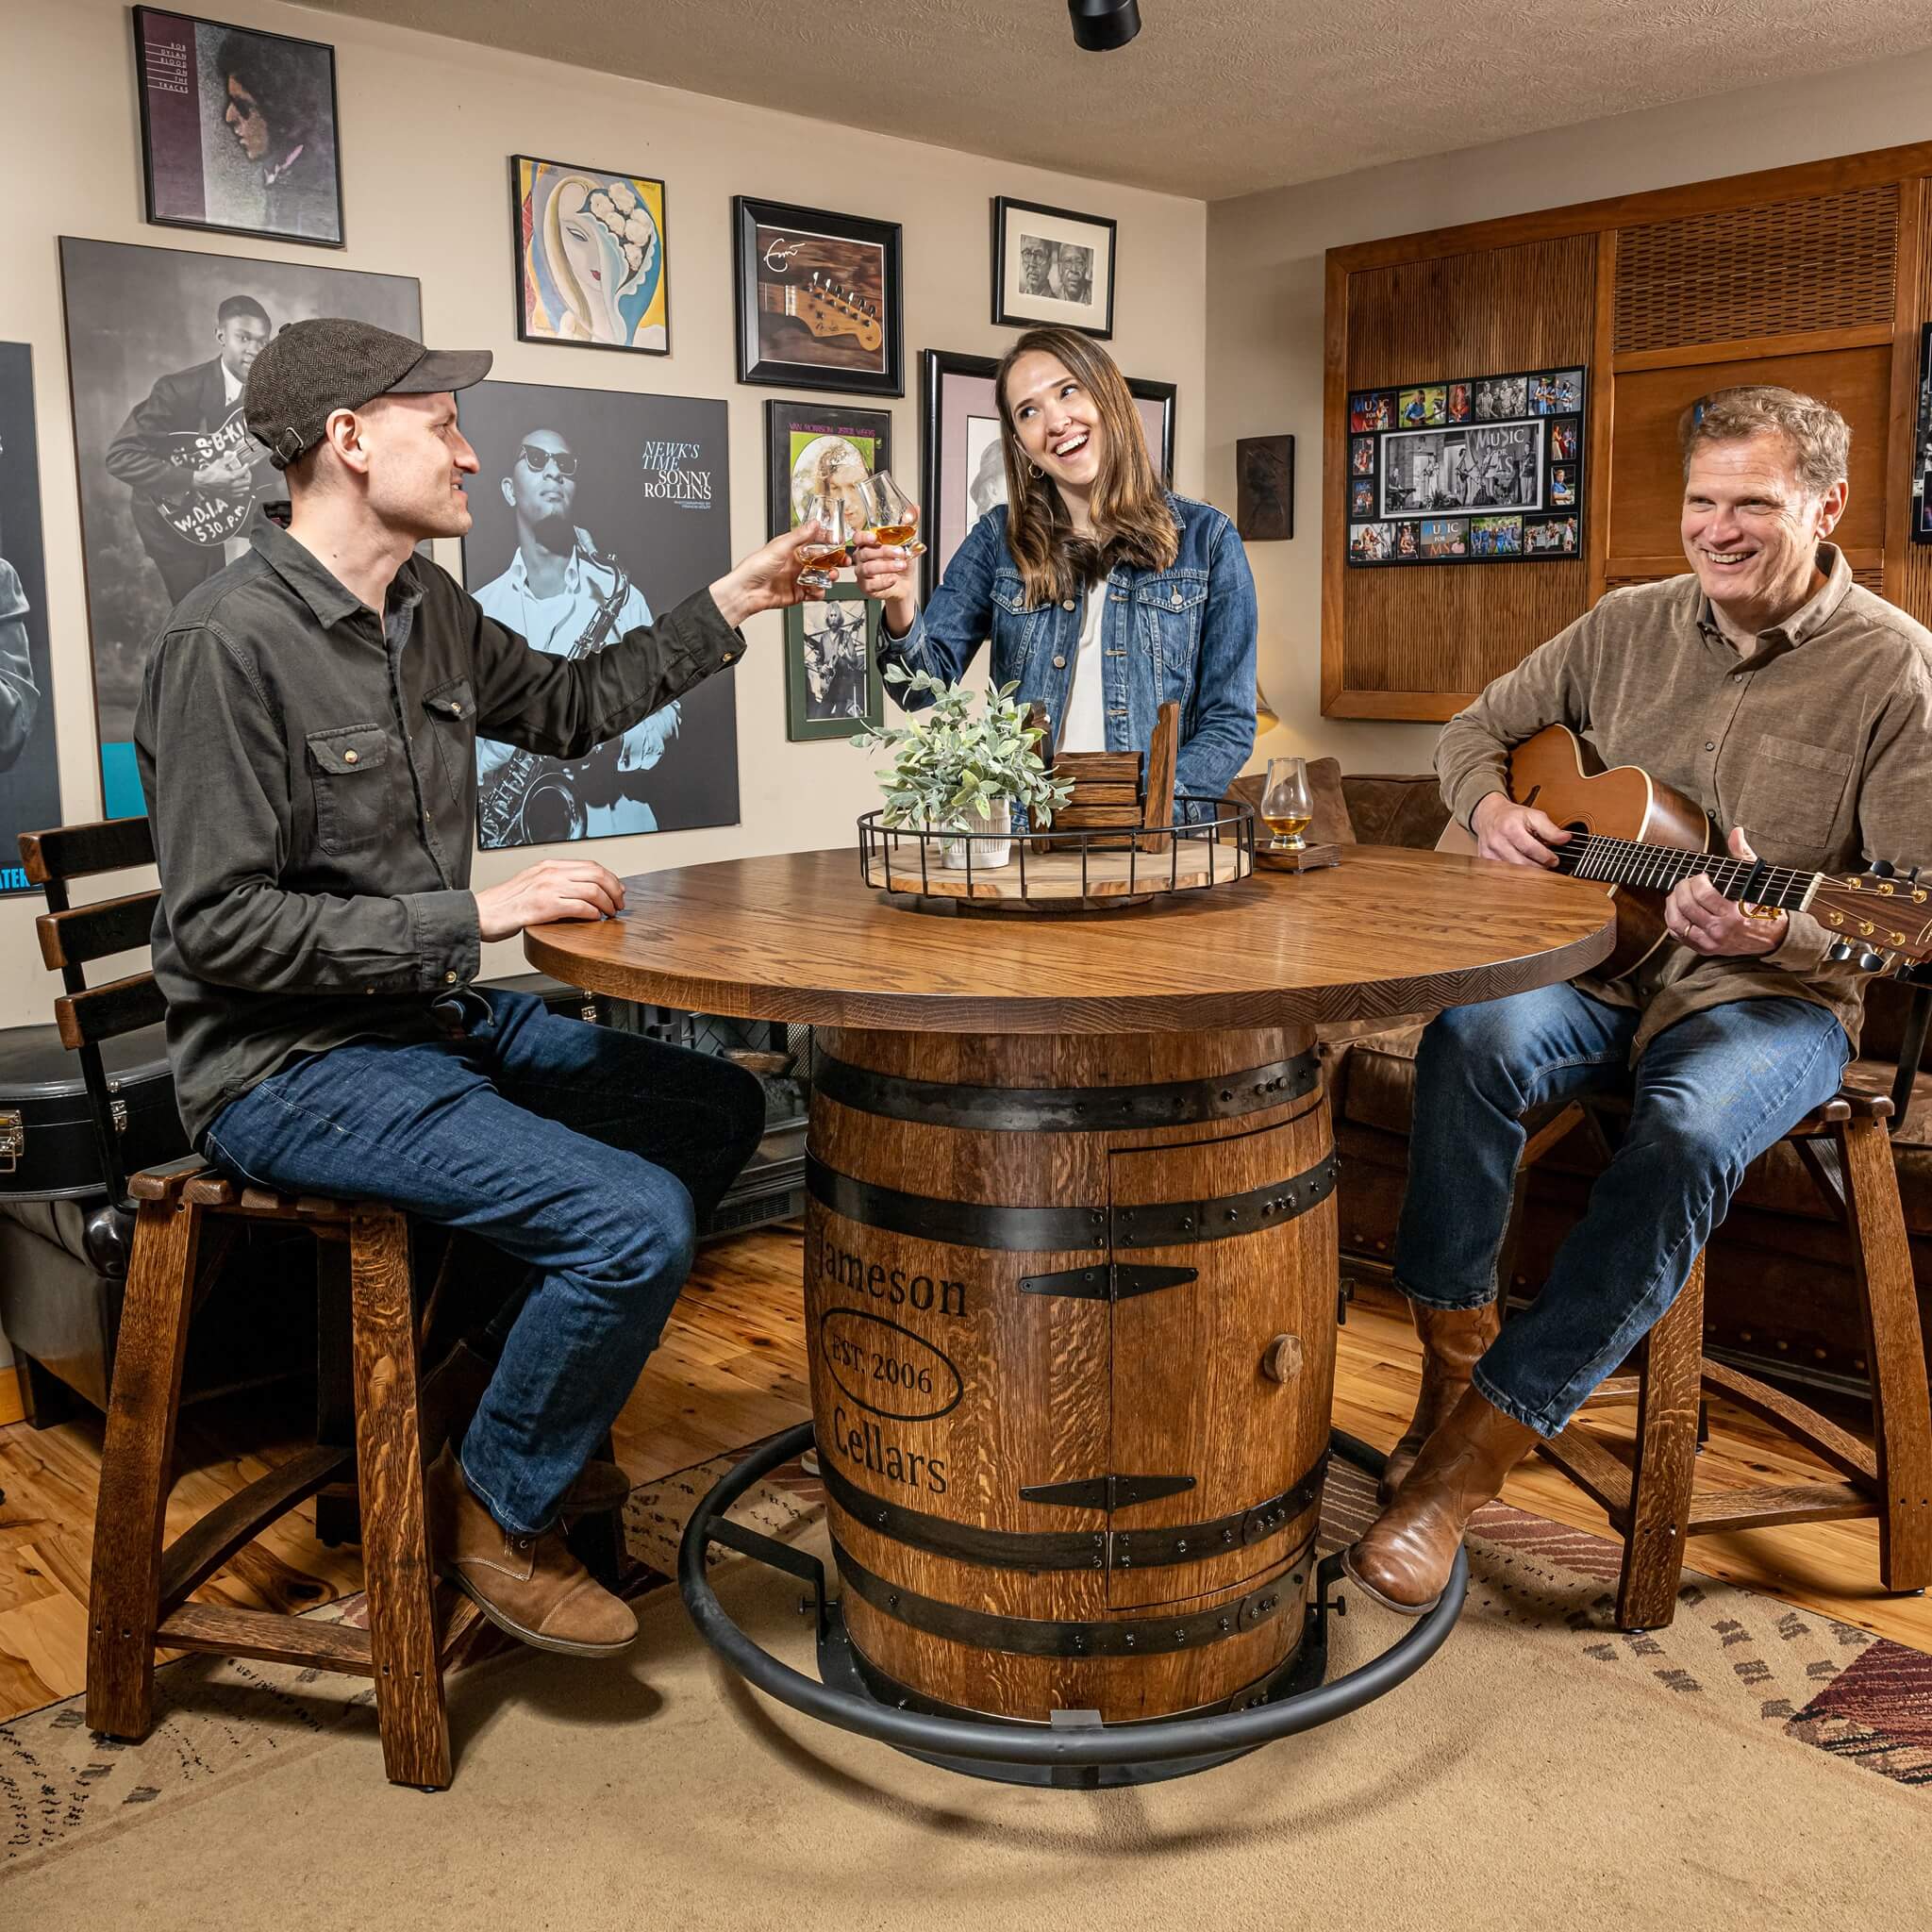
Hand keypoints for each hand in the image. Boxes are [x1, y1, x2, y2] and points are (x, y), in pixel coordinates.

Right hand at [192, 454, 250, 496]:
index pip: (244, 472)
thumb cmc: (208, 474)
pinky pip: (239, 494)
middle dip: (248, 476)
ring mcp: (230, 490)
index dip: (246, 467)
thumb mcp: (218, 463)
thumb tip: (233, 455)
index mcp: (231, 477)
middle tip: (246, 472)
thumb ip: (227, 459)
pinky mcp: (228, 494)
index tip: (246, 465)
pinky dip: (241, 490)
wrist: (202, 481)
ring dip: (245, 483)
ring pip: (245, 489)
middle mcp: (232, 485)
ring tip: (243, 479)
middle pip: (247, 482)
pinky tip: (239, 486)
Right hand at [474, 859, 624, 940]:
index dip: (610, 878)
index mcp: (548, 866)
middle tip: (619, 904)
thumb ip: (555, 884)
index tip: (618, 890)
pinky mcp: (544, 906)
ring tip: (610, 914)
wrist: (481, 914)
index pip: (590, 865)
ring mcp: (547, 888)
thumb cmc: (504, 904)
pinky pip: (579, 907)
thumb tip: (583, 893)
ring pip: (592, 890)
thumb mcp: (532, 885)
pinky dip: (593, 914)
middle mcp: (549, 873)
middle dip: (615, 890)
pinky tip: (595, 920)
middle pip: (597, 874)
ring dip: (607, 904)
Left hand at [708, 522, 829, 627]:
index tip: (839, 542)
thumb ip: (800, 536)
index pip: (814, 541)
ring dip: (828, 576)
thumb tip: (814, 524)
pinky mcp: (796, 593)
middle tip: (843, 561)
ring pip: (820, 576)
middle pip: (821, 560)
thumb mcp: (780, 547)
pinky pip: (813, 592)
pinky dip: (818, 592)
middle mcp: (795, 562)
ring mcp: (796, 578)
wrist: (746, 592)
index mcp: (790, 548)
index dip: (827, 541)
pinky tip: (818, 589)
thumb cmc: (754, 567)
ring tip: (830, 576)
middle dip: (834, 560)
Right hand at [850, 525, 918, 634]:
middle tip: (901, 552)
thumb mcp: (907, 543)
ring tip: (902, 565)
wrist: (905, 583)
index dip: (863, 537)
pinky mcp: (867, 587)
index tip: (874, 538)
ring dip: (886, 566)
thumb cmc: (901, 562)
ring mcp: (863, 573)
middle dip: (885, 551)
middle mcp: (862, 558)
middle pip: (865, 552)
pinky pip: (871, 585)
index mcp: (868, 544)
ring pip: (868, 568)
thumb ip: (909, 526)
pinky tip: (893, 579)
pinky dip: (884, 582)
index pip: (857, 538)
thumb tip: (915, 509)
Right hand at [1471, 790, 1570, 868]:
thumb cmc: (1513, 816)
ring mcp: (1489, 851)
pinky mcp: (1485, 859)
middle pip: (1522, 863)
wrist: (1489, 814)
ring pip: (1513, 870)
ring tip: (1537, 865)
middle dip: (1539, 866)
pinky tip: (1523, 867)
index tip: (1555, 860)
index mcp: (1510, 827)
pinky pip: (1503, 872)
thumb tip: (1566, 839)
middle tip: (1548, 865)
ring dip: (1529, 871)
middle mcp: (1497, 840)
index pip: (1531, 849)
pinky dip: (1515, 872)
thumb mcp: (1534, 815)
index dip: (1546, 857)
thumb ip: (1550, 828)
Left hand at [1664, 826, 1786, 955]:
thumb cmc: (1763, 906)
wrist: (1774, 938)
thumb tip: (1736, 832)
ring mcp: (1710, 942)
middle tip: (1686, 882)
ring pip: (1677, 921)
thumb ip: (1743, 855)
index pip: (1703, 895)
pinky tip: (1677, 909)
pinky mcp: (1704, 949)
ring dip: (1672, 904)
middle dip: (1681, 888)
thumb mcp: (1756, 879)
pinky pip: (1678, 935)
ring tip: (1678, 894)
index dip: (1696, 881)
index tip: (1700, 876)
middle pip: (1686, 906)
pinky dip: (1672, 920)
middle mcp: (1720, 931)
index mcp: (1733, 914)